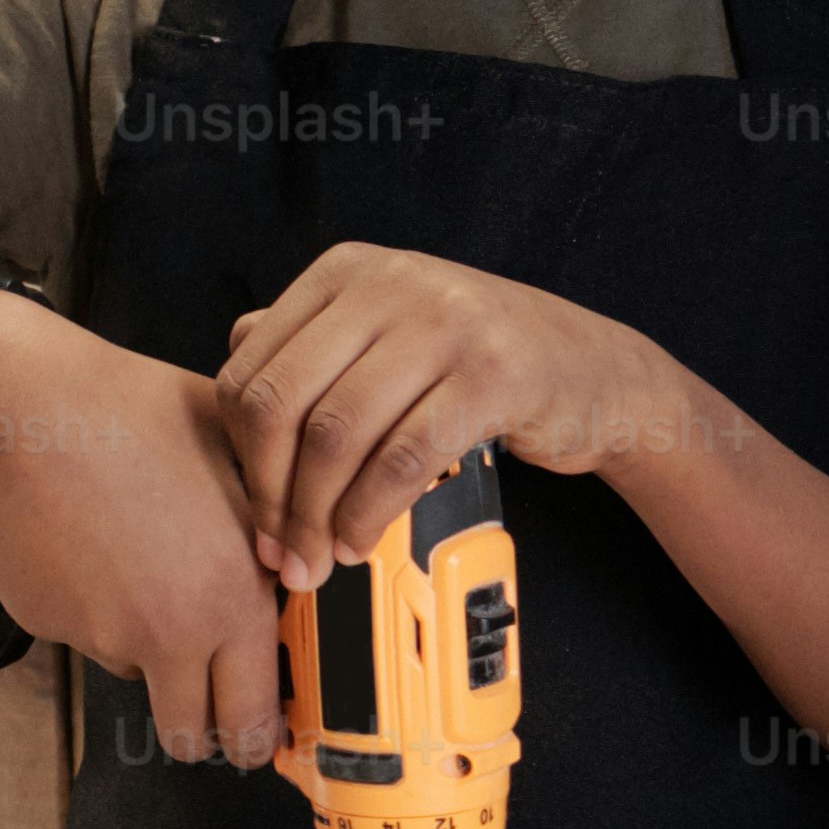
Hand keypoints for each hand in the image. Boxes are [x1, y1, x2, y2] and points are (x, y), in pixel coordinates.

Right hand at [0, 307, 286, 762]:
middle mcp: (171, 633)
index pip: (255, 715)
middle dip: (208, 734)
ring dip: (151, 655)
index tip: (262, 726)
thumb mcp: (232, 450)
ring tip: (145, 574)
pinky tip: (96, 550)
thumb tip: (302, 548)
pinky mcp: (48, 625)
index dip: (261, 731)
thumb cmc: (118, 411)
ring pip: (141, 678)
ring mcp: (102, 636)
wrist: (14, 409)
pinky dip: (95, 612)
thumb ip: (276, 513)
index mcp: (232, 597)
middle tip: (213, 712)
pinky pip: (88, 637)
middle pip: (193, 737)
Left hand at [217, 244, 688, 582]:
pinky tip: (365, 539)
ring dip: (319, 515)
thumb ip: (313, 346)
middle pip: (281, 402)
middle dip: (272, 495)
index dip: (239, 458)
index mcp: (346, 272)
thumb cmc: (482, 361)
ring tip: (324, 556)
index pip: (250, 370)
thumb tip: (235, 385)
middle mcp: (390, 284)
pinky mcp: (492, 373)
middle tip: (283, 552)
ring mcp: (444, 322)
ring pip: (336, 433)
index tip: (256, 517)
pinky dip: (372, 512)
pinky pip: (404, 456)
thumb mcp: (389, 332)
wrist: (593, 369)